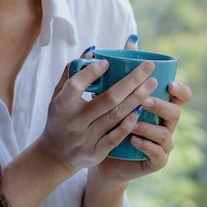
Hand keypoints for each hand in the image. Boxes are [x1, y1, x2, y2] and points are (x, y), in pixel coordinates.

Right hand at [39, 49, 159, 174]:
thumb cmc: (60, 117)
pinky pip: (116, 137)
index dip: (90, 73)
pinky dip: (129, 123)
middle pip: (107, 100)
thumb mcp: (58, 95)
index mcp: (62, 105)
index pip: (75, 86)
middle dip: (131, 81)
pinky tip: (142, 109)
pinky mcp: (96, 153)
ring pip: (115, 116)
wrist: (55, 155)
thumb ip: (72, 73)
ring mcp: (85, 139)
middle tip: (148, 67)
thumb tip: (92, 52)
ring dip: (136, 98)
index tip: (107, 62)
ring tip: (151, 84)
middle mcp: (74, 122)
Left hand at [89, 35, 192, 186]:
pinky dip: (146, 146)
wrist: (99, 150)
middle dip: (161, 105)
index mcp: (161, 104)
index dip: (181, 89)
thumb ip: (126, 67)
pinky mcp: (156, 161)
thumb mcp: (116, 92)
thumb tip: (131, 39)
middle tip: (144, 100)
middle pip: (176, 112)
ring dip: (150, 126)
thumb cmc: (111, 117)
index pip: (182, 95)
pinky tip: (133, 139)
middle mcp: (166, 123)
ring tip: (133, 120)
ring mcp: (163, 143)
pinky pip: (157, 155)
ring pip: (166, 134)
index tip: (170, 83)